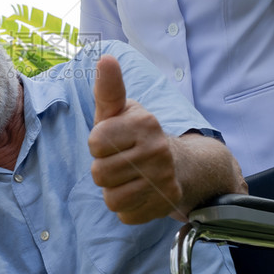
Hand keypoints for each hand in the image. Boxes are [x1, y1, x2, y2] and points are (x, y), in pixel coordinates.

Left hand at [88, 55, 183, 223]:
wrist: (178, 163)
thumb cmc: (134, 134)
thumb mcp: (119, 110)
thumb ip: (108, 88)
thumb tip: (105, 58)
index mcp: (144, 122)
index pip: (94, 144)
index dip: (98, 145)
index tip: (113, 139)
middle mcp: (158, 149)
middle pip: (100, 174)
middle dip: (104, 170)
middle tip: (121, 161)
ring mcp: (165, 178)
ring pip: (112, 198)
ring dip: (114, 191)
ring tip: (129, 177)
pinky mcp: (168, 202)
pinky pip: (127, 215)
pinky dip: (128, 208)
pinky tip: (140, 192)